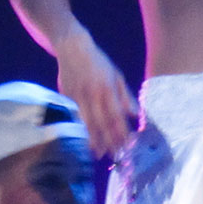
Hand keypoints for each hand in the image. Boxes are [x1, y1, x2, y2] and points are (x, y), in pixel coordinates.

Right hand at [56, 30, 138, 158]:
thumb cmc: (97, 61)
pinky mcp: (66, 95)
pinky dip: (80, 128)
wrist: (71, 47)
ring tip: (99, 154)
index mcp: (106, 88)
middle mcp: (92, 94)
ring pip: (86, 122)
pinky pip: (74, 115)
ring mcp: (77, 95)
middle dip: (109, 141)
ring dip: (93, 139)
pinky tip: (84, 138)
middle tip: (115, 156)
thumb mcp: (115, 74)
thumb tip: (136, 114)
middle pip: (101, 122)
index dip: (122, 132)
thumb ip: (124, 95)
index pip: (116, 115)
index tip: (128, 145)